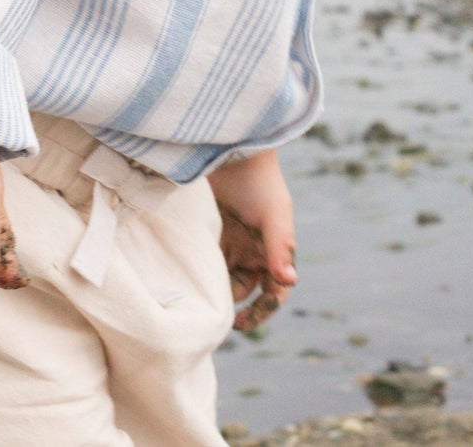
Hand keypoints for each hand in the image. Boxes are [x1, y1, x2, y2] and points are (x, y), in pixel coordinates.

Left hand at [207, 149, 296, 330]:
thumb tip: (289, 282)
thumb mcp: (274, 213)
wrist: (230, 150)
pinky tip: (182, 280)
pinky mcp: (204, 234)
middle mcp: (251, 251)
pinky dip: (193, 274)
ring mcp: (227, 244)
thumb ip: (281, 247)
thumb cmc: (259, 180)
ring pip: (218, 281)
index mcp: (273, 251)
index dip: (261, 311)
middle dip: (229, 306)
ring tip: (194, 299)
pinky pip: (199, 263)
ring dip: (209, 292)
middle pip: (242, 292)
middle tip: (209, 314)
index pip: (273, 292)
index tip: (241, 323)